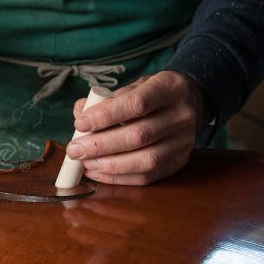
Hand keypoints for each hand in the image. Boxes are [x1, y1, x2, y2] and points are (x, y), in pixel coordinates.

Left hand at [66, 70, 210, 185]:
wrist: (189, 103)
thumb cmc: (151, 95)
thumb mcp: (132, 87)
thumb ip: (105, 99)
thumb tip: (79, 113)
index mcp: (169, 88)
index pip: (137, 103)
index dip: (105, 115)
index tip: (80, 124)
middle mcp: (182, 115)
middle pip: (139, 135)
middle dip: (101, 145)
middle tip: (74, 150)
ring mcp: (184, 141)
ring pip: (146, 160)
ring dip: (109, 165)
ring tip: (85, 163)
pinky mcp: (180, 162)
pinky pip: (147, 176)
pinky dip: (119, 177)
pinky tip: (98, 172)